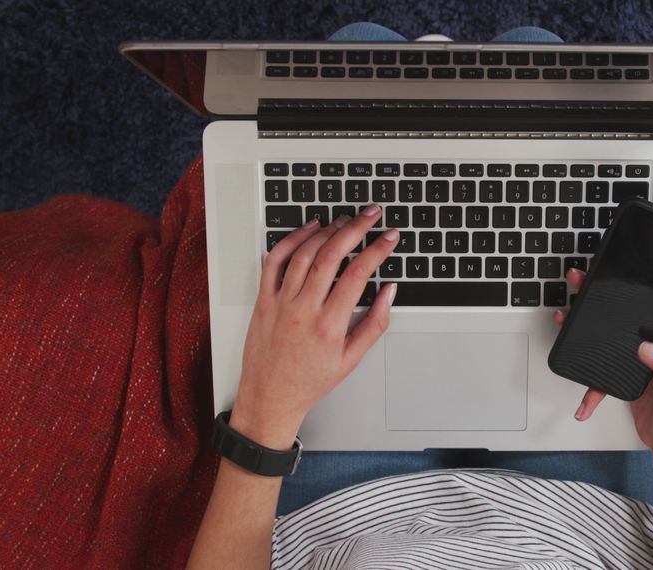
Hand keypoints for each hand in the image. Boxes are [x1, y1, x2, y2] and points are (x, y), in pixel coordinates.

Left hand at [230, 206, 397, 448]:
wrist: (270, 397)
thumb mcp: (351, 359)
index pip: (358, 274)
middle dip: (355, 228)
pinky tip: (309, 229)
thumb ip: (375, 323)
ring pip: (304, 253)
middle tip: (371, 214)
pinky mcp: (262, 300)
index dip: (377, 250)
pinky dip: (291, 240)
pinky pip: (274, 261)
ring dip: (327, 231)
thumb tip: (390, 292)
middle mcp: (303, 310)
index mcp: (329, 325)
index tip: (389, 237)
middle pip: (331, 255)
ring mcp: (280, 302)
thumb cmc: (311, 381)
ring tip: (345, 220)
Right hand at [554, 268, 652, 462]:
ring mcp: (647, 361)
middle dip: (615, 297)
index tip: (643, 271)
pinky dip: (590, 383)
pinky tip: (584, 398)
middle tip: (590, 283)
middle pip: (641, 313)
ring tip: (570, 315)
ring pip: (617, 335)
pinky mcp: (630, 374)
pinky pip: (605, 370)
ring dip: (592, 327)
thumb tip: (650, 348)